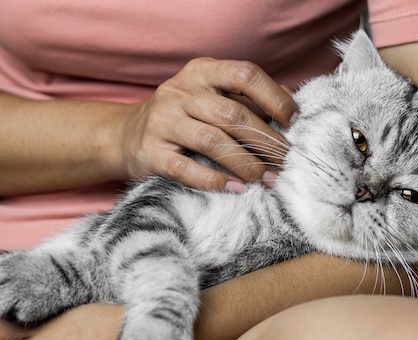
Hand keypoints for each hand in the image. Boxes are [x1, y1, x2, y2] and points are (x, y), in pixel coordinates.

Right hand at [118, 57, 297, 191]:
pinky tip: (236, 189)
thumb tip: (290, 101)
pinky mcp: (150, 152)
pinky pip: (186, 168)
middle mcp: (179, 92)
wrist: (125, 135)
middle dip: (265, 140)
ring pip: (212, 141)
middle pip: (232, 114)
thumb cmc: (181, 117)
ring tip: (266, 179)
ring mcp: (162, 122)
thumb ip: (245, 97)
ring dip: (246, 164)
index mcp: (200, 73)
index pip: (244, 74)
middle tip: (285, 161)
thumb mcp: (209, 96)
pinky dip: (215, 181)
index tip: (293, 121)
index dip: (274, 97)